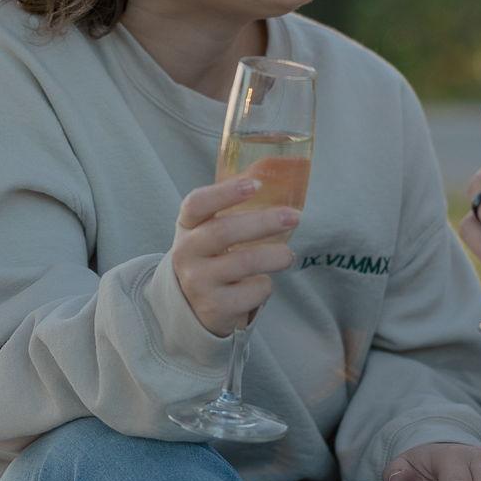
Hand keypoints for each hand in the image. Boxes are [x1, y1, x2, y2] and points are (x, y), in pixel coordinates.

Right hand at [171, 175, 301, 337]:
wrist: (191, 307)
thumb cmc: (211, 258)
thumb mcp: (211, 231)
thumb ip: (233, 208)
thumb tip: (272, 173)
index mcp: (187, 227)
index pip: (197, 204)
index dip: (225, 193)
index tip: (255, 184)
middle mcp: (186, 253)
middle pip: (223, 232)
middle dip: (263, 222)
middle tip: (294, 217)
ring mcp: (198, 282)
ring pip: (244, 262)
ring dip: (275, 256)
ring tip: (288, 255)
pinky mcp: (214, 307)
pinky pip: (251, 292)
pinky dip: (265, 286)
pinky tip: (261, 283)